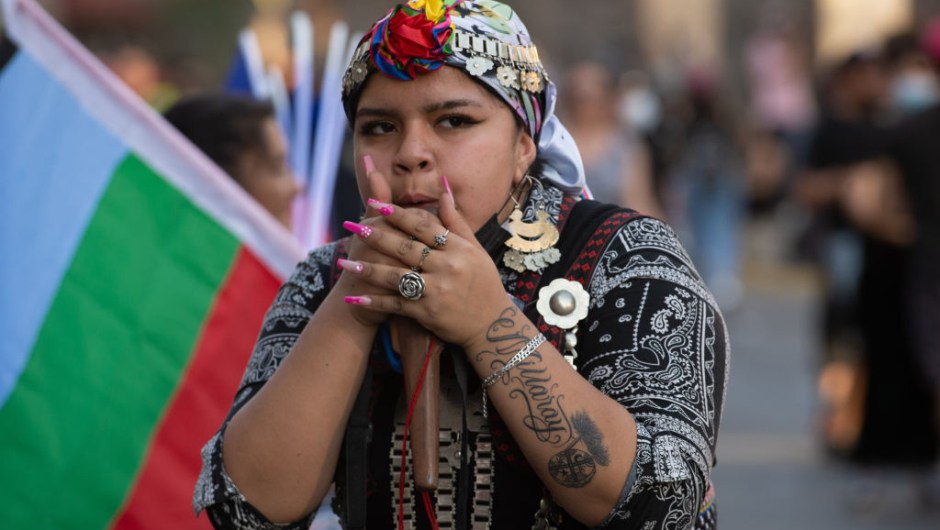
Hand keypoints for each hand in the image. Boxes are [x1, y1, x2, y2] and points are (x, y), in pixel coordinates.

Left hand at [340, 182, 509, 349]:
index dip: (397, 214)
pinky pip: (396, 304)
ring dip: (368, 270)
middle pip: (405, 248)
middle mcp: (447, 267)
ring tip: (345, 262)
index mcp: (458, 248)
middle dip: (376, 236)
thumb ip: (455, 218)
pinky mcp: (427, 312)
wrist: (492, 325)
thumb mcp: (474, 248)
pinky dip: (375, 302)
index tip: (375, 203)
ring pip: (395, 276)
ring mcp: (436, 291)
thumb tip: (442, 183)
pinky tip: (355, 298)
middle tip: (352, 226)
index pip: (423, 226)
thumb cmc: (483, 282)